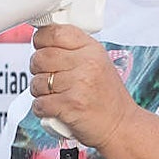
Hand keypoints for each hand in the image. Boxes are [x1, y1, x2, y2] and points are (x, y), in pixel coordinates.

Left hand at [30, 23, 139, 148]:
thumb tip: (43, 39)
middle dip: (37, 68)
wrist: (121, 126)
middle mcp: (87, 64)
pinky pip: (39, 103)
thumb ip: (73, 49)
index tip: (40, 47)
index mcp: (92, 49)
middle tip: (47, 76)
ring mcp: (79, 84)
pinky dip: (41, 108)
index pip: (55, 32)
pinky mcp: (70, 105)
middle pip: (41, 57)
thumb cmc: (107, 96)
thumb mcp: (98, 62)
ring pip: (37, 81)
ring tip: (54, 94)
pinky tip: (53, 108)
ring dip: (39, 91)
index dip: (41, 40)